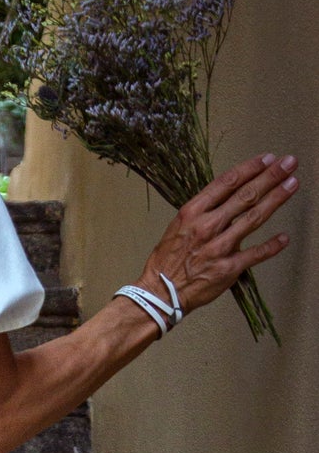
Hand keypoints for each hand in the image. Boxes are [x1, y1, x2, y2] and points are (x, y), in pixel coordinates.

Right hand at [142, 153, 298, 314]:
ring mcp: (219, 247)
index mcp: (192, 213)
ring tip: (292, 184)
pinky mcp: (227, 269)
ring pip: (253, 218)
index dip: (250, 168)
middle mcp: (207, 226)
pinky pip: (255, 254)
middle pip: (245, 196)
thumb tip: (228, 199)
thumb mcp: (178, 227)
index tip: (267, 159)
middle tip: (289, 163)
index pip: (226, 183)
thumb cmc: (166, 261)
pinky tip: (284, 237)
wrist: (159, 293)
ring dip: (276, 199)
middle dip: (270, 176)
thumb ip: (203, 213)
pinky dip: (272, 246)